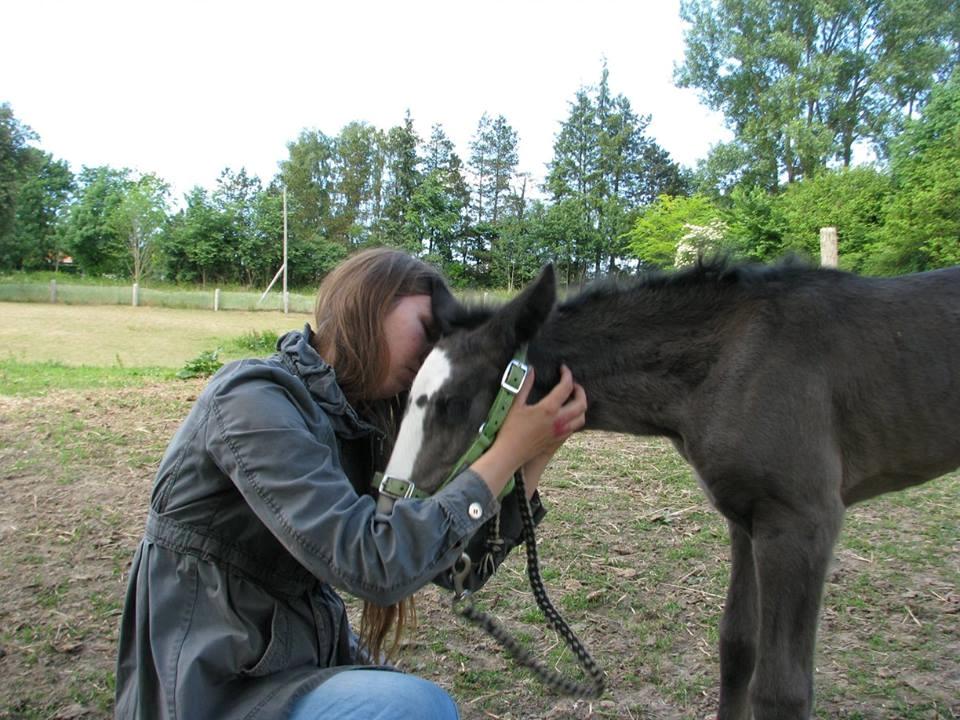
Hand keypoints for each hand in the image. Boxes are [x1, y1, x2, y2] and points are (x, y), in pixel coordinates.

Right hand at [471, 364, 586, 498]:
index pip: (566, 387)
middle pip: (581, 403)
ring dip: (580, 405)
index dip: (567, 375)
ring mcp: (560, 432)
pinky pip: (575, 427)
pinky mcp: (558, 440)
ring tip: (573, 399)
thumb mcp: (515, 404)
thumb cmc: (510, 429)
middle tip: (572, 384)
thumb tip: (531, 370)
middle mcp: (559, 421)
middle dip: (580, 390)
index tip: (563, 368)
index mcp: (548, 409)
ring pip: (581, 417)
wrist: (510, 453)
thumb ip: (524, 385)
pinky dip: (576, 417)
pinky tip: (567, 414)